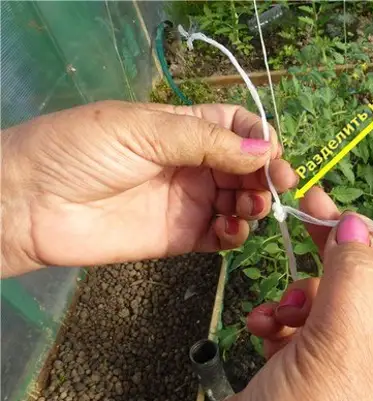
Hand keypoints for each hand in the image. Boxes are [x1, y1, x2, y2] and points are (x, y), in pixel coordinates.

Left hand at [0, 101, 296, 276]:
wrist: (30, 203)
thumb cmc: (81, 150)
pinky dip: (236, 234)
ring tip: (248, 207)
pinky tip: (230, 230)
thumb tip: (265, 149)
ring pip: (240, 202)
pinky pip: (222, 236)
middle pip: (246, 167)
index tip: (271, 153)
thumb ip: (206, 141)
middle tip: (278, 186)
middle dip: (266, 175)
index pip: (237, 128)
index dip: (259, 138)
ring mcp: (188, 202)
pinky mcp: (181, 237)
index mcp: (184, 128)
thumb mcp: (144, 130)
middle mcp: (192, 164)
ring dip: (255, 204)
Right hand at [178, 187, 372, 400]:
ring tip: (281, 306)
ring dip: (297, 293)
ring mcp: (327, 370)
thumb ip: (352, 279)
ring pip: (320, 305)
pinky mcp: (287, 374)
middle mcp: (370, 364)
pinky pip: (288, 327)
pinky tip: (261, 325)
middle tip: (308, 214)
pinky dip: (274, 317)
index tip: (344, 220)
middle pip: (361, 289)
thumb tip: (357, 225)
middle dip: (335, 256)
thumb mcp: (341, 346)